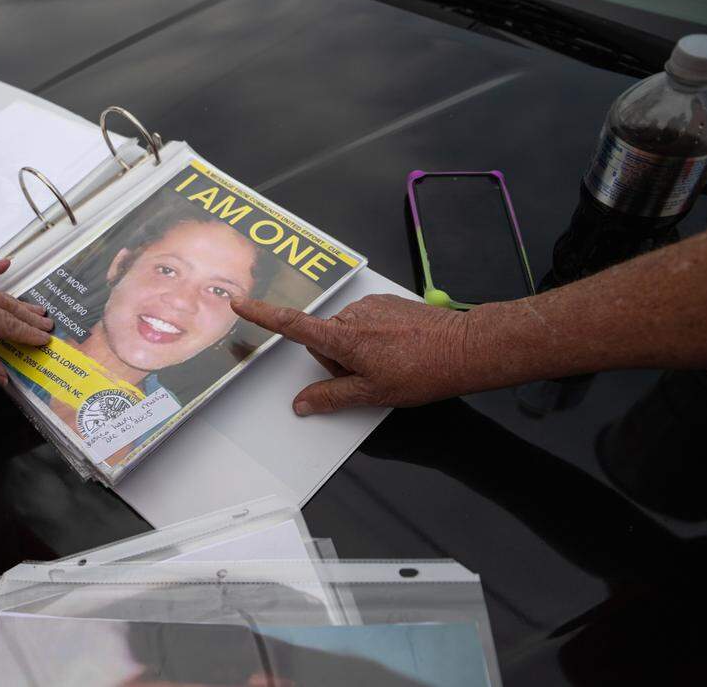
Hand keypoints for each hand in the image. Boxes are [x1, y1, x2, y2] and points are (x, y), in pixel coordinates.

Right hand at [230, 294, 471, 413]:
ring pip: (345, 333)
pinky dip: (373, 339)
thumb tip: (302, 404)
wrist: (465, 348)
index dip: (263, 316)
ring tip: (389, 365)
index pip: (293, 326)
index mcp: (344, 338)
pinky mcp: (386, 303)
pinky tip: (396, 351)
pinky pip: (365, 322)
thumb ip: (331, 398)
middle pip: (323, 339)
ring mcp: (371, 307)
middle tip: (366, 377)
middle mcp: (353, 316)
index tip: (240, 304)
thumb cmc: (423, 371)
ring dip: (356, 351)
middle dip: (335, 360)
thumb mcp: (372, 394)